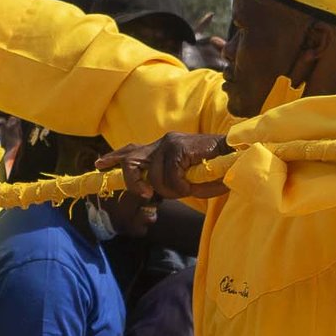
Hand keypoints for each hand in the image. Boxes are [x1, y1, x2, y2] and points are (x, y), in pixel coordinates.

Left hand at [98, 133, 228, 201]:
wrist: (237, 157)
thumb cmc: (214, 172)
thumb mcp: (184, 181)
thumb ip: (166, 184)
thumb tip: (149, 191)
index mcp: (162, 148)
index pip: (131, 150)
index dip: (113, 157)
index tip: (98, 165)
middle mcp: (162, 142)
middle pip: (130, 160)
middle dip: (131, 181)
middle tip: (147, 194)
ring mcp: (169, 142)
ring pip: (152, 176)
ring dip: (170, 190)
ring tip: (187, 189)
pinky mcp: (178, 146)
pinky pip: (169, 177)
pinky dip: (180, 188)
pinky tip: (192, 186)